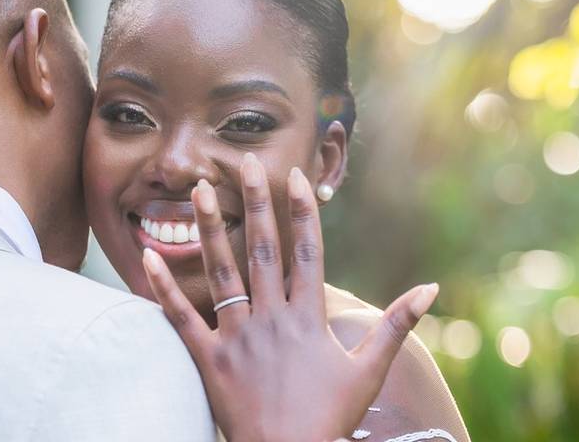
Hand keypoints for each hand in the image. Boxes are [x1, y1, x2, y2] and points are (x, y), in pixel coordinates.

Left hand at [142, 154, 437, 441]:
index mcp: (308, 317)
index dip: (302, 211)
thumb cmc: (330, 417)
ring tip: (199, 190)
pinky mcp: (209, 357)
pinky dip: (164, 288)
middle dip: (256, 202)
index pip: (306, 251)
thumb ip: (395, 324)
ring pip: (222, 271)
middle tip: (245, 162)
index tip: (296, 176)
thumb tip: (431, 288)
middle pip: (263, 249)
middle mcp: (271, 318)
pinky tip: (147, 257)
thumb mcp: (369, 370)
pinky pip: (182, 317)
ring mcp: (237, 336)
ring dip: (211, 228)